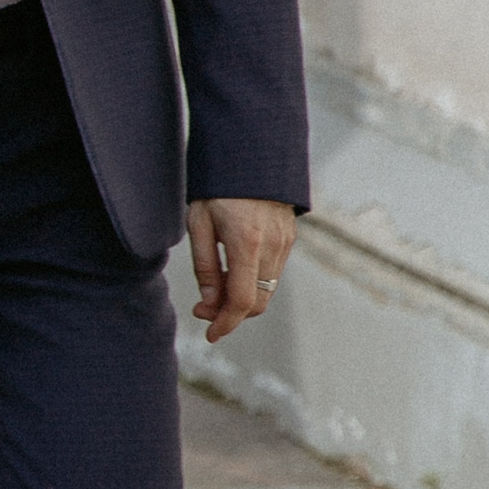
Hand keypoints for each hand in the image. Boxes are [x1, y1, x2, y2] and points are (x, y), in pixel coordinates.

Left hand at [187, 196, 296, 342]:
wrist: (252, 153)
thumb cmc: (217, 186)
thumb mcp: (198, 221)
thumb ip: (204, 265)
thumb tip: (209, 304)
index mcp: (246, 243)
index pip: (241, 300)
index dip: (225, 323)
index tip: (210, 334)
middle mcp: (272, 246)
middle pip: (257, 301)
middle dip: (231, 314)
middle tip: (203, 309)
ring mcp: (285, 243)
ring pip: (267, 289)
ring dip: (242, 299)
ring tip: (213, 291)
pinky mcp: (289, 238)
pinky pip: (273, 272)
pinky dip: (254, 282)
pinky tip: (232, 273)